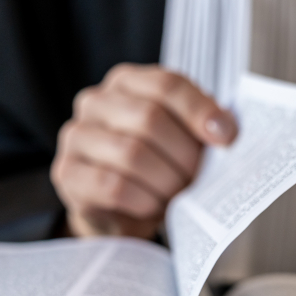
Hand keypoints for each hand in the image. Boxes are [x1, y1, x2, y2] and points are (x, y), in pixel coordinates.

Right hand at [51, 64, 236, 237]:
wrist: (121, 213)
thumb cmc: (157, 169)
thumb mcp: (183, 142)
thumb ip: (202, 128)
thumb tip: (227, 132)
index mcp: (128, 82)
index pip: (167, 84)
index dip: (200, 111)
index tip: (228, 139)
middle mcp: (95, 102)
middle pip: (150, 118)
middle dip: (184, 155)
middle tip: (200, 180)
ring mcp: (76, 136)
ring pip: (131, 153)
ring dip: (166, 182)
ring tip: (179, 197)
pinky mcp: (67, 173)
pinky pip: (112, 185)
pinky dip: (143, 200)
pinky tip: (154, 207)